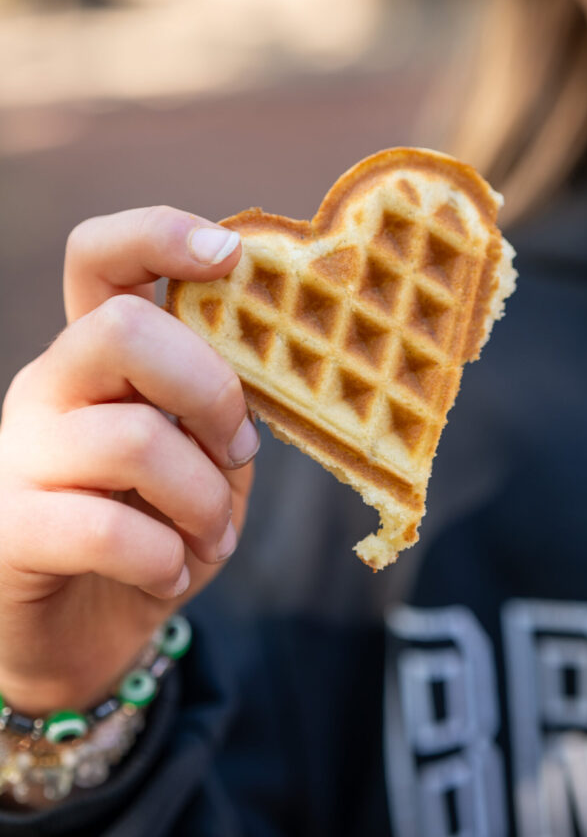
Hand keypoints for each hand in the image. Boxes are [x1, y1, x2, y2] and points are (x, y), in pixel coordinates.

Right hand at [0, 207, 257, 715]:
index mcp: (99, 355)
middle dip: (212, 391)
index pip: (101, 258)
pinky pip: (103, 528)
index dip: (160, 235)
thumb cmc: (156, 527)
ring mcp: (19, 453)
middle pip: (125, 332)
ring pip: (132, 439)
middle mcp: (51, 386)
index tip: (228, 252)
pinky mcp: (7, 528)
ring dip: (203, 499)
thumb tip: (280, 353)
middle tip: (240, 447)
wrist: (84, 631)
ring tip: (213, 535)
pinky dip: (162, 557)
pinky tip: (169, 571)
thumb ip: (223, 404)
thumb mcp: (205, 456)